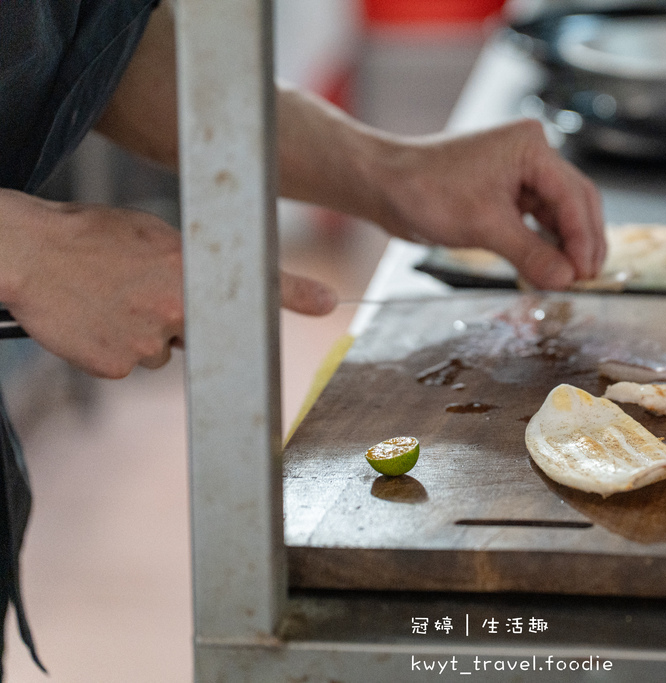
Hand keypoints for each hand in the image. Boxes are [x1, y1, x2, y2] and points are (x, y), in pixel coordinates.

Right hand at [0, 190, 335, 377]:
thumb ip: (188, 263)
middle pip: (196, 332)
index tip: (328, 300)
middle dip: (178, 319)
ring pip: (162, 351)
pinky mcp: (117, 365)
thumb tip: (209, 285)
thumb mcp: (150, 236)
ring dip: (143, 333)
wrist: (26, 254)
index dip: (294, 294)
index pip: (254, 284)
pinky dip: (115, 349)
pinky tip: (94, 319)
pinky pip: (130, 364)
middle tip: (140, 290)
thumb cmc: (88, 238)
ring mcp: (146, 342)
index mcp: (186, 271)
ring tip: (108, 298)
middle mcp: (173, 310)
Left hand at [367, 119, 605, 289]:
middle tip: (587, 279)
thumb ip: (529, 254)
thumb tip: (565, 279)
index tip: (586, 272)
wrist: (385, 185)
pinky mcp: (508, 193)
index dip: (583, 238)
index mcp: (530, 147)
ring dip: (566, 246)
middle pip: (576, 202)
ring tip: (570, 278)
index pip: (573, 195)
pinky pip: (539, 221)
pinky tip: (550, 268)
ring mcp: (521, 174)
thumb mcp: (483, 225)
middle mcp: (531, 155)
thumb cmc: (425, 188)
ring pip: (560, 214)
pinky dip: (546, 245)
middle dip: (583, 242)